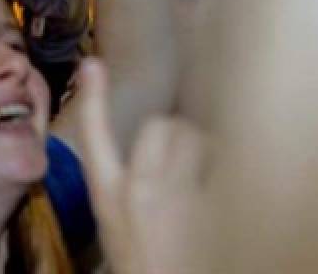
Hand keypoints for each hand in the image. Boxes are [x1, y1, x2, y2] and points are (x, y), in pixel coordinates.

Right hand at [78, 58, 207, 273]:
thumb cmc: (142, 266)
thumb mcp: (116, 225)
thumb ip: (126, 188)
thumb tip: (142, 156)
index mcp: (109, 196)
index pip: (94, 136)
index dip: (92, 98)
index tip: (92, 65)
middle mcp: (142, 190)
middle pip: (160, 126)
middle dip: (172, 132)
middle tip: (177, 151)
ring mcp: (180, 197)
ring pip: (196, 139)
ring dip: (201, 146)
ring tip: (202, 168)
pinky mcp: (215, 207)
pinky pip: (225, 166)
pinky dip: (225, 172)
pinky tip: (224, 190)